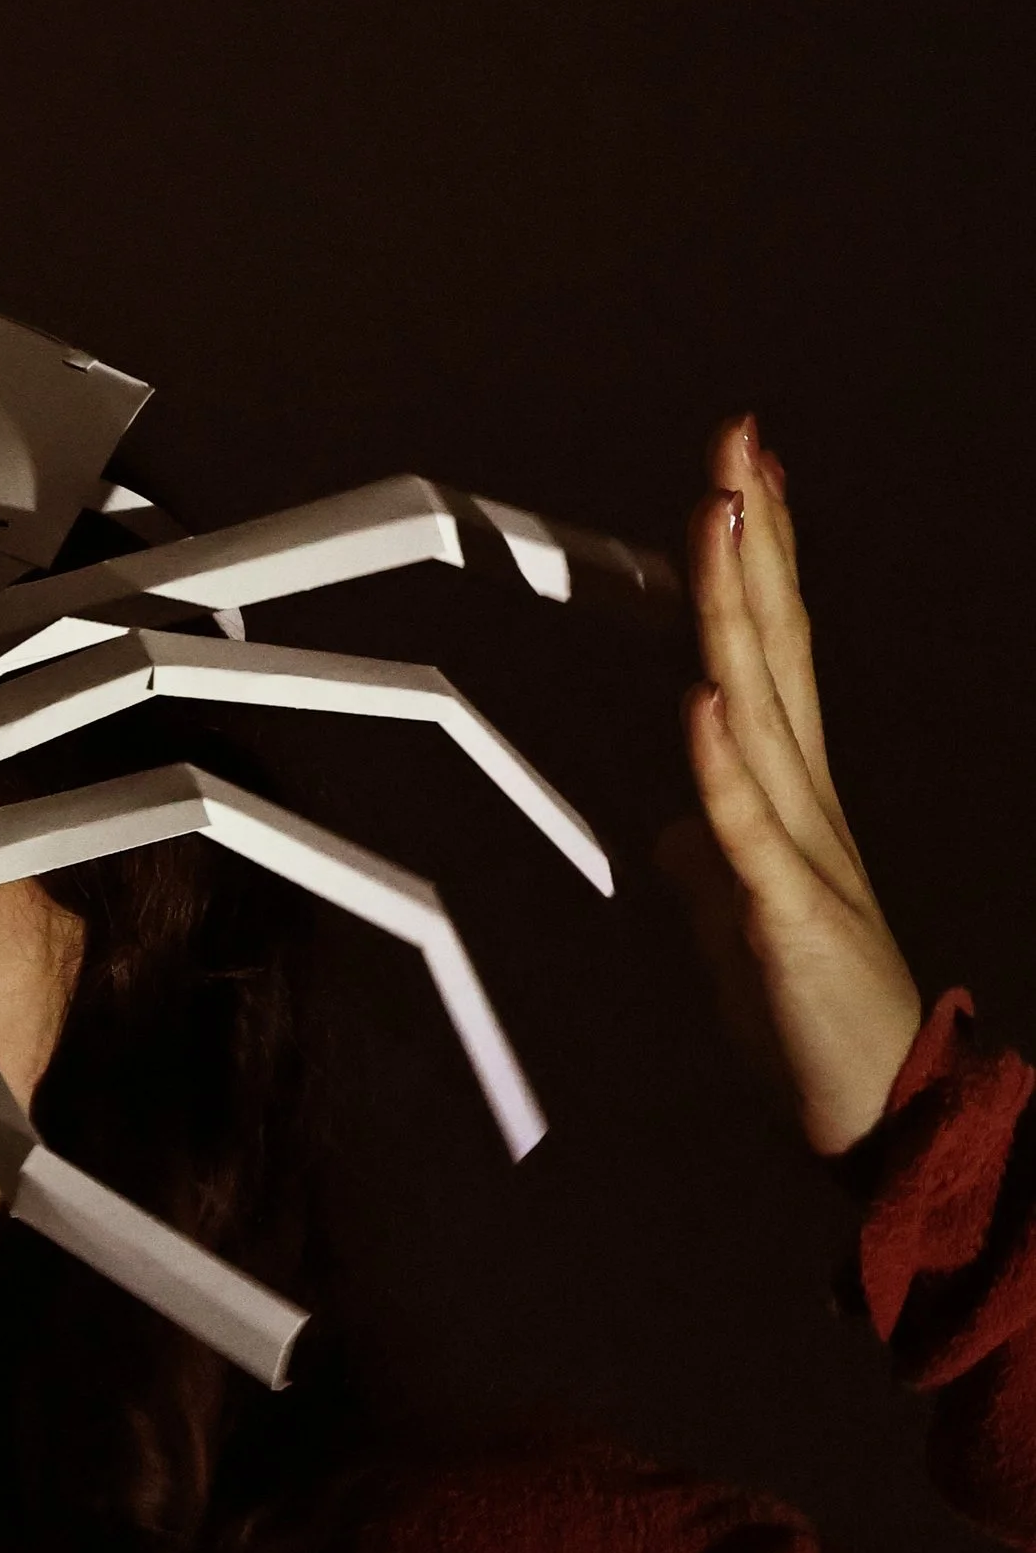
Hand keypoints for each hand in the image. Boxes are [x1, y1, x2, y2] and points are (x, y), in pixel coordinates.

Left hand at [673, 412, 922, 1155]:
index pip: (775, 649)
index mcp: (794, 792)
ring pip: (760, 704)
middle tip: (739, 445)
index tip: (743, 475)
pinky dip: (721, 760)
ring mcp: (801, 846)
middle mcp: (805, 798)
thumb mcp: (739, 916)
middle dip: (752, 540)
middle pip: (775, 644)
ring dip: (734, 610)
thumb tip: (673, 818)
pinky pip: (747, 825)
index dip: (756, 560)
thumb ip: (712, 855)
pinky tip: (704, 699)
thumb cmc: (813, 1016)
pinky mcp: (785, 909)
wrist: (880, 1106)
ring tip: (720, 521)